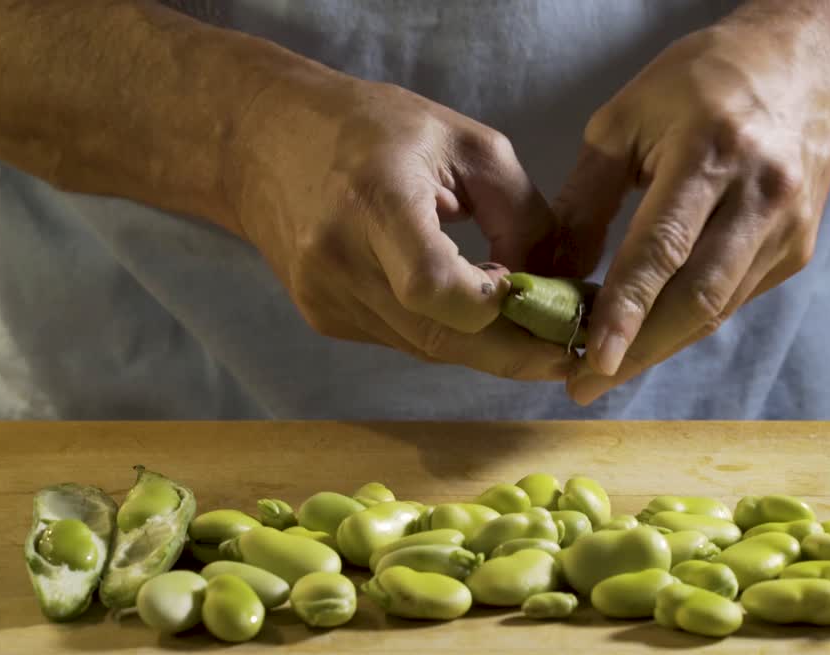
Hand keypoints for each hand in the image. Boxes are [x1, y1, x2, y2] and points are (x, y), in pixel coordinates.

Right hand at [227, 67, 570, 380]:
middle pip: (437, 337)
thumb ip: (521, 212)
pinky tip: (468, 308)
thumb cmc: (372, 127)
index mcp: (374, 200)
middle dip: (512, 352)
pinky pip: (404, 342)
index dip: (495, 306)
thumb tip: (555, 282)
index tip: (543, 298)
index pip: (433, 286)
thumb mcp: (464, 142)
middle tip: (567, 351)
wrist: (262, 141)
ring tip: (530, 325)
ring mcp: (325, 297)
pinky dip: (445, 333)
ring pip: (426, 349)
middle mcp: (339, 259)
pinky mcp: (324, 318)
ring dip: (484, 346)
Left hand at [550, 18, 829, 403]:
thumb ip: (587, 198)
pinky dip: (688, 323)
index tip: (591, 359)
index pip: (663, 249)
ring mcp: (788, 228)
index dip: (626, 310)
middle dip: (640, 351)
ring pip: (718, 309)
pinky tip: (650, 335)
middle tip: (585, 384)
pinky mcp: (798, 250)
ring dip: (660, 345)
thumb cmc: (702, 82)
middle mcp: (760, 195)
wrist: (813, 68)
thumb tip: (556, 273)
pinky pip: (734, 299)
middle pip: (698, 297)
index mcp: (712, 151)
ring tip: (607, 369)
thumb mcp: (626, 118)